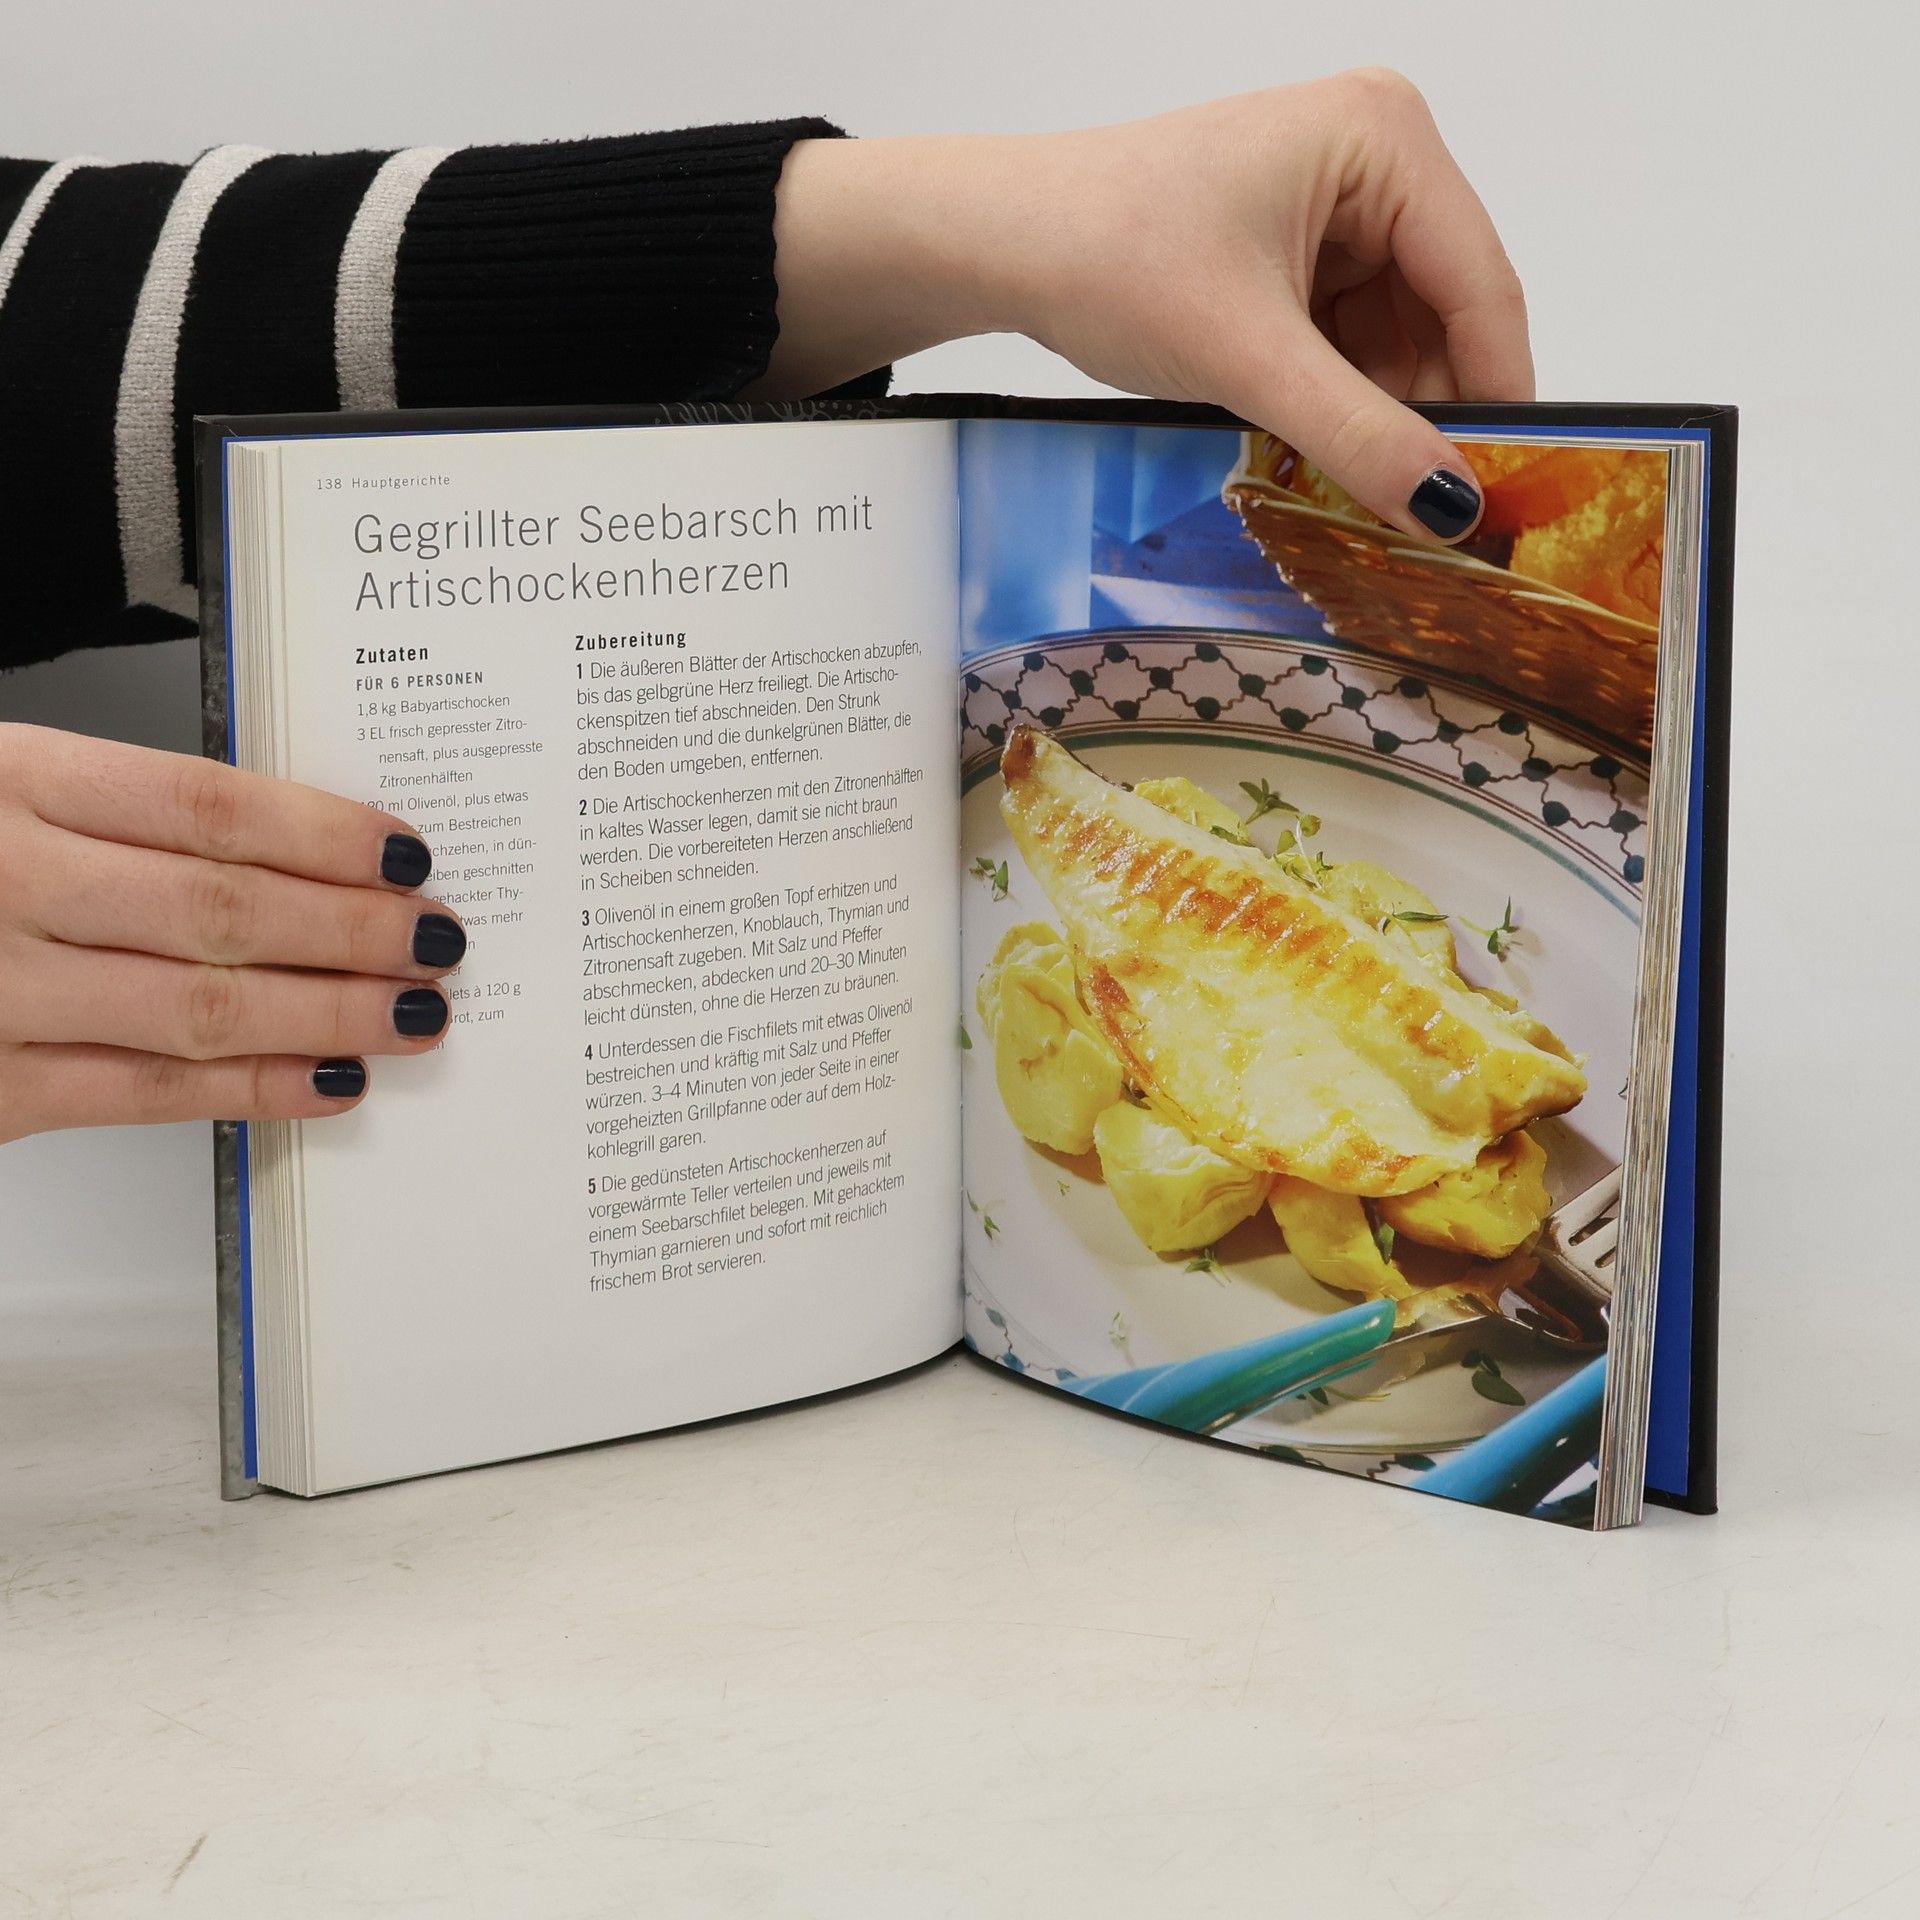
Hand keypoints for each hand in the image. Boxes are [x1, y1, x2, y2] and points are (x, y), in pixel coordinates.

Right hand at [0, 725, 463, 1142]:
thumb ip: (119, 812)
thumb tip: (292, 846)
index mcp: (7, 779)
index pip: (206, 805)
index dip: (326, 832)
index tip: (406, 853)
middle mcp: (1, 878)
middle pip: (220, 908)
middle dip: (352, 930)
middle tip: (438, 940)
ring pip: (198, 1007)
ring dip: (327, 1014)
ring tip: (412, 1013)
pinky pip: (142, 1095)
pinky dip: (251, 1091)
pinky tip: (329, 1082)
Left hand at [761, 69, 1529, 542]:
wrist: (1006, 244)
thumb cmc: (1105, 256)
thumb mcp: (1246, 357)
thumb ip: (1358, 434)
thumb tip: (1450, 507)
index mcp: (1385, 137)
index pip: (1481, 286)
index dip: (1496, 398)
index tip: (1497, 499)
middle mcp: (1378, 151)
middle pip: (1447, 312)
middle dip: (1425, 409)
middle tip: (1414, 513)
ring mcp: (1341, 197)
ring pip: (1401, 334)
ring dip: (1374, 408)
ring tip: (1335, 474)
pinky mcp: (1303, 241)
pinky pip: (1354, 334)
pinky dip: (1337, 393)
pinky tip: (1303, 436)